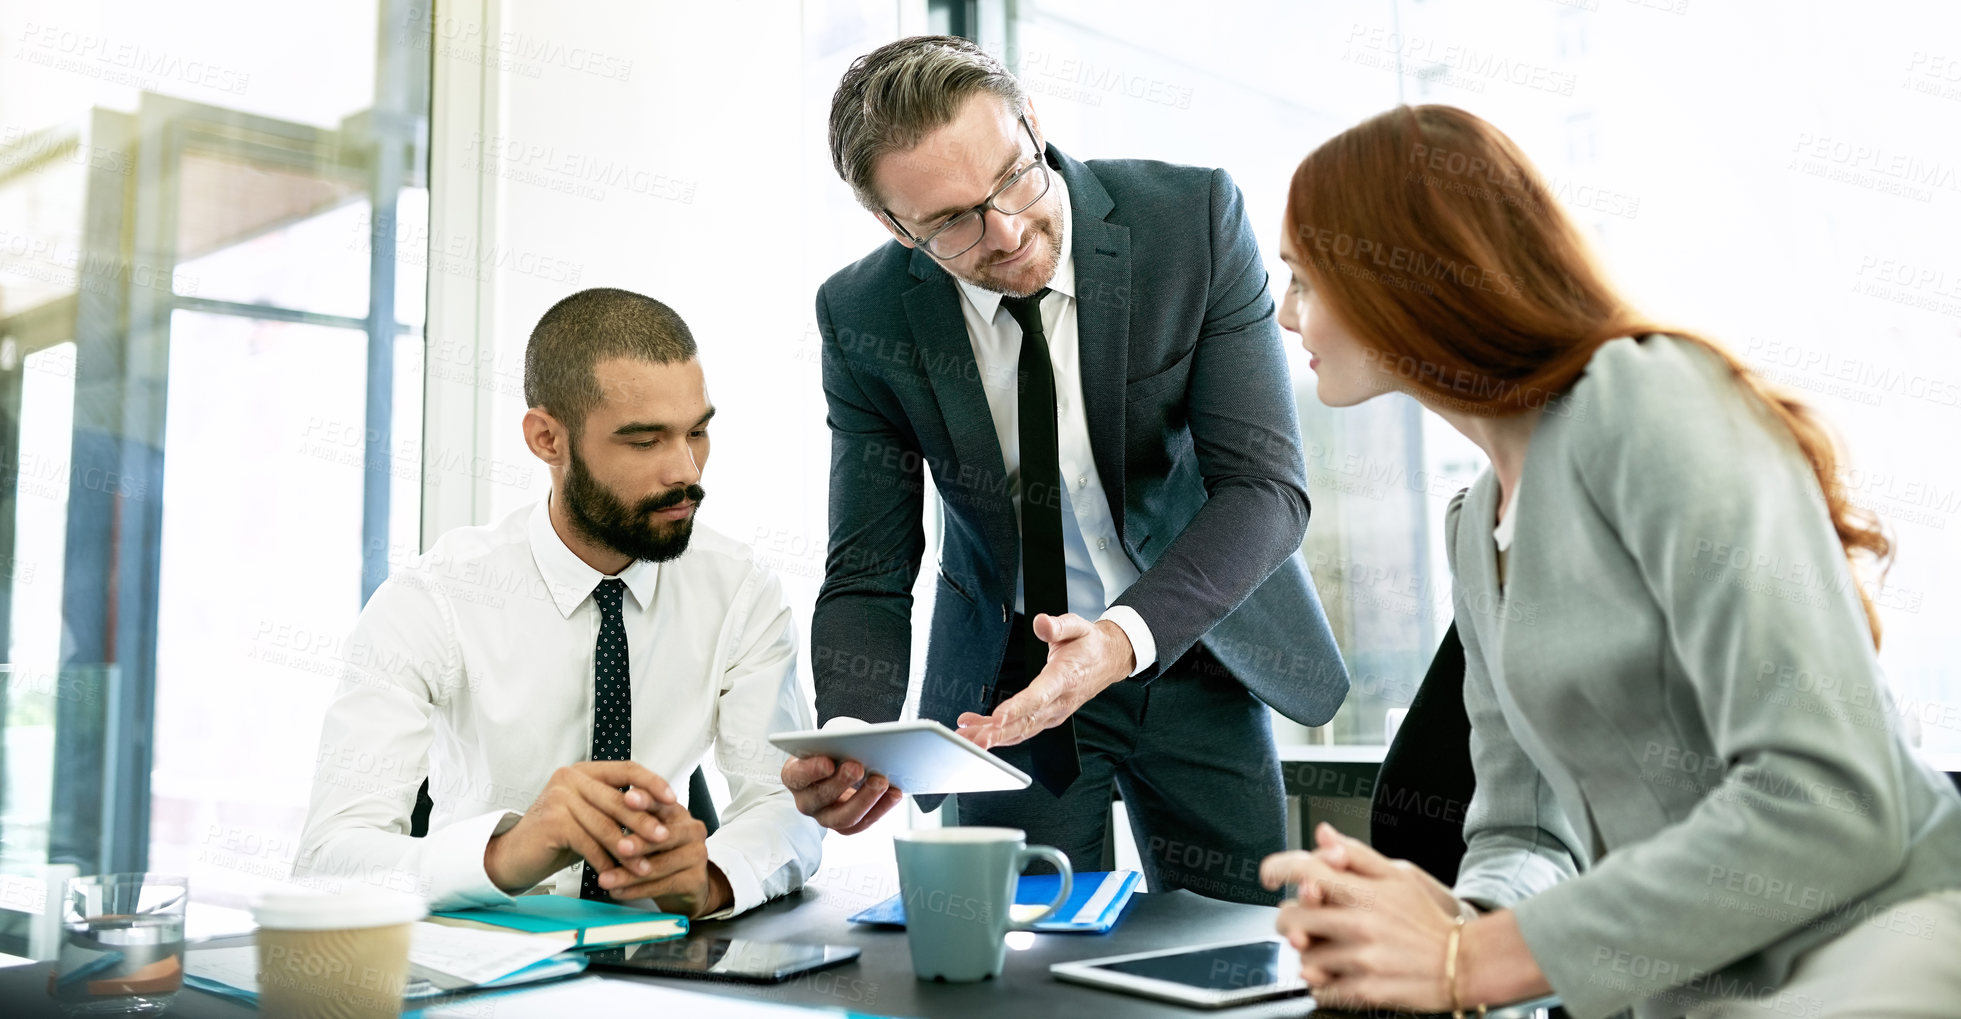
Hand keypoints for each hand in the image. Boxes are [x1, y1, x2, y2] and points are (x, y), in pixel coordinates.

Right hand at [484, 761, 677, 894]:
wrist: (515, 855)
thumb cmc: (557, 837)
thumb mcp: (592, 816)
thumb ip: (618, 809)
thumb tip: (663, 814)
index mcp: (585, 771)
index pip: (627, 768)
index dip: (653, 783)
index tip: (673, 800)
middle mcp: (570, 778)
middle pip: (619, 798)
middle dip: (644, 821)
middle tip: (665, 837)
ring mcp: (559, 797)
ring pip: (605, 823)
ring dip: (628, 848)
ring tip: (644, 866)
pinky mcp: (552, 820)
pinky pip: (588, 842)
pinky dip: (605, 861)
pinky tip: (616, 874)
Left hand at [586, 801, 731, 917]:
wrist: (687, 888)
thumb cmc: (662, 856)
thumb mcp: (649, 835)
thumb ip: (634, 824)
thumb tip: (601, 816)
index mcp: (678, 813)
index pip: (661, 803)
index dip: (645, 800)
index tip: (627, 798)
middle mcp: (692, 830)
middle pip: (664, 836)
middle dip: (638, 843)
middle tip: (619, 847)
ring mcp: (698, 855)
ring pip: (660, 865)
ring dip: (629, 874)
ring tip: (606, 879)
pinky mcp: (697, 880)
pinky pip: (663, 885)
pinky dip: (637, 890)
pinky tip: (619, 892)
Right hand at [780, 755, 901, 834]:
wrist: (840, 761)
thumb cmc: (832, 749)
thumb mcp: (829, 742)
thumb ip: (836, 744)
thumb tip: (859, 745)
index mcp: (794, 776)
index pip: (796, 776)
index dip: (811, 771)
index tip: (828, 762)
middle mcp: (806, 801)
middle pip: (820, 799)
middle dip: (841, 783)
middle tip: (859, 767)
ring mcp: (825, 817)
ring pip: (843, 818)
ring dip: (865, 799)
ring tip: (881, 781)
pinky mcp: (846, 825)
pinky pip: (863, 823)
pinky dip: (881, 808)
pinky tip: (895, 793)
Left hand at [954, 614, 1134, 748]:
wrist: (1108, 660)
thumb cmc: (1089, 644)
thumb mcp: (1078, 626)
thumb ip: (1058, 625)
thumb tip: (1041, 622)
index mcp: (1064, 678)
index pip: (1039, 696)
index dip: (1017, 708)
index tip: (997, 718)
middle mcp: (1059, 702)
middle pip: (1026, 722)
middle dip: (997, 733)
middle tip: (972, 738)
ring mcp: (1054, 713)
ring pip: (1022, 730)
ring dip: (994, 737)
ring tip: (967, 737)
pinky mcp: (1048, 717)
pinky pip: (1023, 729)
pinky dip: (1000, 733)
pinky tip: (979, 729)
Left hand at [1263, 823, 1460, 1011]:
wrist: (1464, 963)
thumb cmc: (1426, 919)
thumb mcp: (1398, 875)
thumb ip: (1355, 854)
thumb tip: (1322, 834)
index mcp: (1365, 892)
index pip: (1304, 871)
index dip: (1277, 869)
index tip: (1269, 875)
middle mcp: (1360, 924)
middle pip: (1292, 919)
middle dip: (1288, 919)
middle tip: (1298, 920)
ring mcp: (1362, 960)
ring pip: (1303, 956)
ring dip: (1307, 952)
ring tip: (1325, 946)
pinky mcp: (1365, 991)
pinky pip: (1320, 988)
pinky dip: (1320, 981)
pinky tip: (1335, 970)